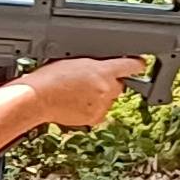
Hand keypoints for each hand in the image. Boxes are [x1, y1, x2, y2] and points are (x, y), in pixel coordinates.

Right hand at [27, 55, 157, 129]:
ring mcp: (102, 105)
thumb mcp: (75, 62)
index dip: (137, 64)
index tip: (141, 64)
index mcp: (103, 70)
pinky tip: (76, 104)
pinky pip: (100, 112)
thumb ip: (95, 66)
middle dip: (109, 83)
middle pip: (119, 85)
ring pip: (109, 99)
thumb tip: (104, 68)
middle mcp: (106, 88)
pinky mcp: (94, 118)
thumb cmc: (51, 78)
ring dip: (100, 97)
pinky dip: (92, 109)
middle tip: (89, 82)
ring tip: (77, 94)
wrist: (38, 98)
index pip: (131, 65)